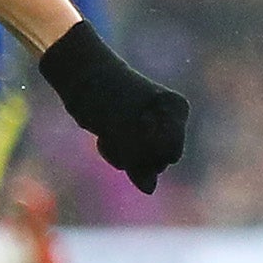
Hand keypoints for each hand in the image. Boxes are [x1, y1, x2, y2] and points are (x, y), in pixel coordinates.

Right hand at [37, 19, 191, 195]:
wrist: (84, 73)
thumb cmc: (109, 102)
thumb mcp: (132, 133)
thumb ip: (145, 162)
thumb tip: (150, 189)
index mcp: (178, 108)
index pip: (171, 154)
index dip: (148, 150)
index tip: (129, 124)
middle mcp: (172, 114)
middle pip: (162, 160)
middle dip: (138, 154)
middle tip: (117, 128)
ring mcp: (152, 120)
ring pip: (143, 163)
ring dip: (122, 154)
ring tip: (109, 128)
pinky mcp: (129, 126)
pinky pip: (126, 159)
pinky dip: (112, 152)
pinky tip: (103, 132)